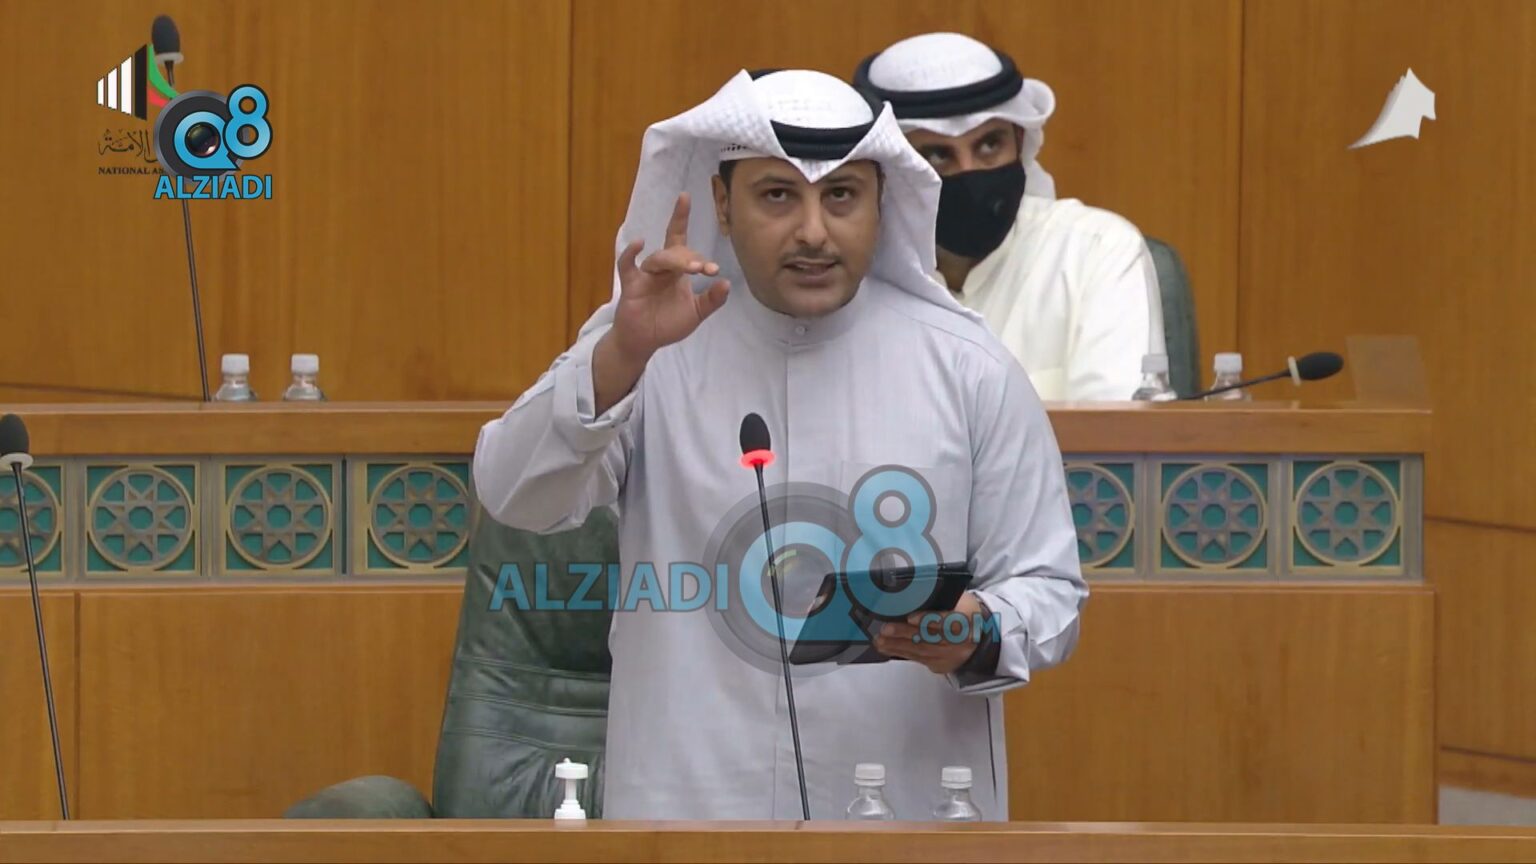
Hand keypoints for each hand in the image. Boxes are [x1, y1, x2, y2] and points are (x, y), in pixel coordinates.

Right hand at [611, 192, 730, 363]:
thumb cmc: (668, 323)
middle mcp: (662, 267)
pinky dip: (631, 252)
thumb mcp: (696, 313)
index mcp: (677, 269)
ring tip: (691, 269)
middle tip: (702, 268)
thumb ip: (712, 300)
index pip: (682, 239)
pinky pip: (627, 264)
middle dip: (689, 258)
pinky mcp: (631, 284)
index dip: (694, 239)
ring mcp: (645, 274)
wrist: (645, 341)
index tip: (713, 266)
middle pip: (674, 250)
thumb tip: (727, 283)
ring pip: (658, 258)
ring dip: (674, 261)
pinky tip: (639, 243)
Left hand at [871, 591, 989, 674]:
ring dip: (898, 646)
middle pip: (931, 638)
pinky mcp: (942, 665)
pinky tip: (887, 648)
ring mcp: (952, 655)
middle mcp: (962, 639)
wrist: (979, 634)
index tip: (911, 618)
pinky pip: (920, 660)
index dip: (929, 620)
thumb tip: (910, 592)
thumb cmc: (963, 611)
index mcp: (968, 617)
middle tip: (886, 629)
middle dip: (905, 634)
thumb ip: (941, 598)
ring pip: (922, 651)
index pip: (949, 620)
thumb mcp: (959, 599)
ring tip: (880, 640)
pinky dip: (901, 653)